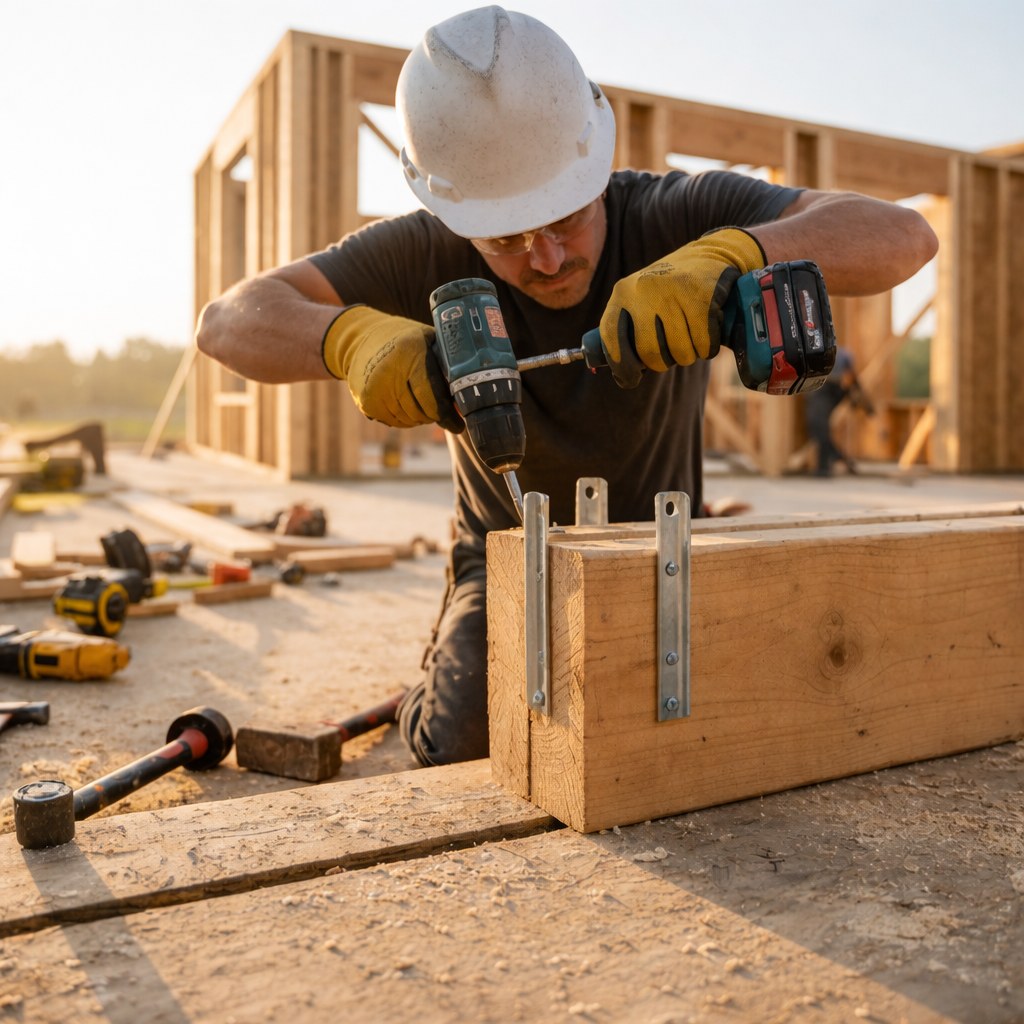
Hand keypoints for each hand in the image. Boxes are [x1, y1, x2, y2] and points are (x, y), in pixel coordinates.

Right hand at [322, 306, 462, 431]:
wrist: (361, 338)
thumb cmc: (405, 340)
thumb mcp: (427, 341)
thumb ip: (446, 368)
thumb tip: (463, 405)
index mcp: (408, 351)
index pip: (432, 397)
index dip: (447, 416)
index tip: (458, 425)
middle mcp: (389, 371)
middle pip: (422, 412)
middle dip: (435, 415)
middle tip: (440, 411)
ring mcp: (375, 389)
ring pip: (409, 420)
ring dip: (419, 417)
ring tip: (421, 403)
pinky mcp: (366, 402)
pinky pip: (394, 422)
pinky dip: (404, 419)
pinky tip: (405, 404)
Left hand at [598, 228, 765, 388]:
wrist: (709, 255)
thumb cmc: (668, 291)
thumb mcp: (640, 299)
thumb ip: (626, 328)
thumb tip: (619, 374)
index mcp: (623, 293)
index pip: (612, 339)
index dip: (620, 366)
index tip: (629, 379)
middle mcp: (644, 290)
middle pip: (650, 352)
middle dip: (661, 363)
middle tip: (669, 356)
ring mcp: (673, 291)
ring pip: (680, 352)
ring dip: (688, 356)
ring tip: (690, 341)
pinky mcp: (701, 297)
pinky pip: (704, 344)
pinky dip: (707, 349)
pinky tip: (707, 337)